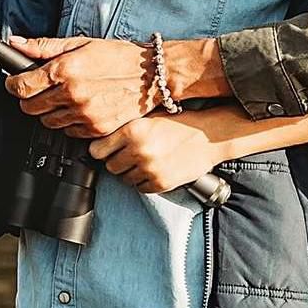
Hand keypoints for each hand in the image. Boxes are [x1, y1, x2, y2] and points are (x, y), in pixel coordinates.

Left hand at [4, 36, 147, 138]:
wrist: (152, 75)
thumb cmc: (118, 57)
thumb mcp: (80, 44)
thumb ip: (44, 47)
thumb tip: (16, 44)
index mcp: (65, 70)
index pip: (21, 87)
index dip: (13, 85)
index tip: (15, 83)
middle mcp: (73, 94)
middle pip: (30, 108)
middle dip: (30, 98)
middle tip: (40, 89)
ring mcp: (85, 115)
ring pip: (48, 122)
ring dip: (49, 111)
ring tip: (64, 97)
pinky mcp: (96, 129)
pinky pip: (69, 132)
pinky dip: (69, 122)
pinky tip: (79, 108)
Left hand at [95, 112, 224, 193]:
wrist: (210, 136)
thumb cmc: (180, 124)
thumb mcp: (149, 119)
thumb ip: (125, 130)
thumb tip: (100, 141)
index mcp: (132, 130)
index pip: (97, 150)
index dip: (101, 150)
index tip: (105, 150)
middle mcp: (138, 150)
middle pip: (109, 166)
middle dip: (117, 162)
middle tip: (129, 155)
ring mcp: (150, 169)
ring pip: (124, 179)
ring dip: (130, 173)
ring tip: (144, 162)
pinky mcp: (161, 183)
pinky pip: (140, 188)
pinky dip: (144, 182)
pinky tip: (154, 170)